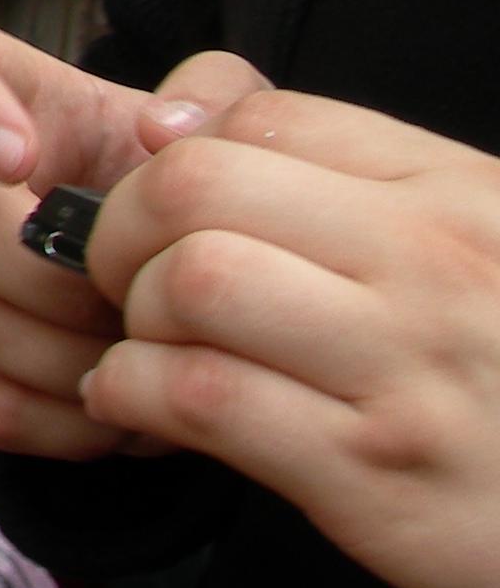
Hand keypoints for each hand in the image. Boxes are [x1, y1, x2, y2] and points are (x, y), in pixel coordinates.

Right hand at [0, 12, 267, 457]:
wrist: (180, 288)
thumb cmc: (188, 200)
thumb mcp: (228, 132)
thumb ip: (218, 102)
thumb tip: (165, 129)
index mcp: (16, 98)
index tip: (20, 159)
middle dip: (53, 282)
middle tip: (137, 312)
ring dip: (59, 358)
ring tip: (140, 371)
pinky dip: (38, 416)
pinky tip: (105, 415)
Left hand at [80, 88, 499, 587]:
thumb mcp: (465, 250)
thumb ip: (332, 169)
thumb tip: (161, 119)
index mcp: (460, 196)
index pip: (266, 114)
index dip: (179, 152)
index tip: (159, 204)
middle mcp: (436, 266)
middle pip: (200, 186)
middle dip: (124, 225)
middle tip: (122, 272)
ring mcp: (407, 370)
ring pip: (192, 282)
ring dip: (134, 314)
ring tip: (144, 341)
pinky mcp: (373, 473)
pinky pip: (201, 397)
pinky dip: (132, 391)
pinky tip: (136, 401)